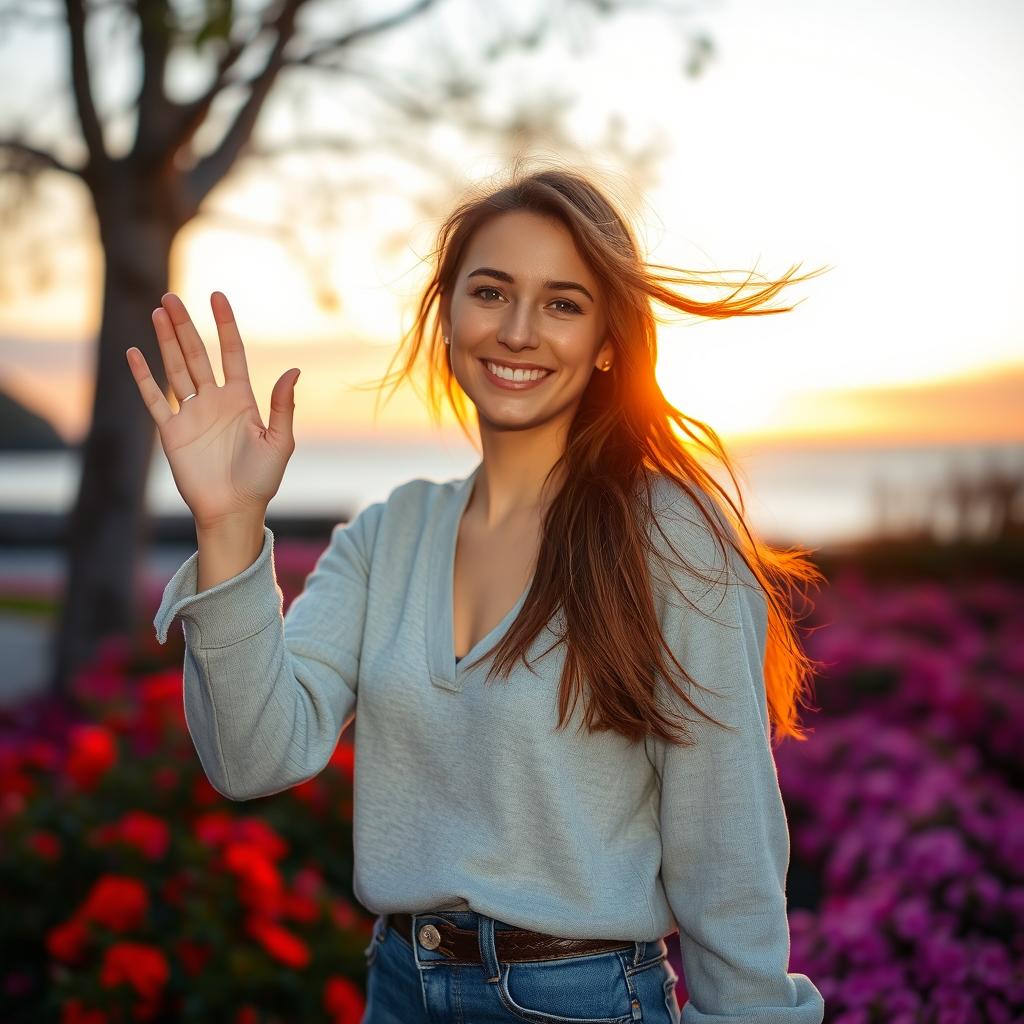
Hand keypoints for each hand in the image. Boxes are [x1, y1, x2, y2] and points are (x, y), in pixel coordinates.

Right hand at [125, 291, 300, 528]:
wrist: (234, 511)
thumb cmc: (262, 480)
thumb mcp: (280, 441)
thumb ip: (283, 406)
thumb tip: (294, 370)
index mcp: (242, 400)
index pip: (231, 353)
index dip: (224, 325)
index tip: (217, 297)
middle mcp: (215, 402)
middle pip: (197, 355)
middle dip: (184, 327)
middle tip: (171, 297)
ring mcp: (192, 415)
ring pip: (175, 370)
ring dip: (165, 342)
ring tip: (158, 312)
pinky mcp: (172, 432)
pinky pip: (154, 400)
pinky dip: (143, 378)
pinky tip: (134, 354)